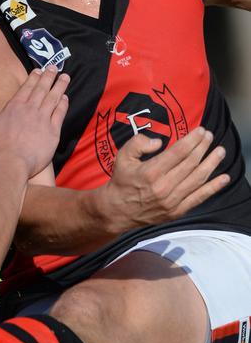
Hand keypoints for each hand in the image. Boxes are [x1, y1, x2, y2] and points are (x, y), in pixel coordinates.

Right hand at [0, 66, 68, 177]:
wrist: (10, 164)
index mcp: (14, 108)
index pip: (26, 88)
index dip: (33, 78)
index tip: (39, 70)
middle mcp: (30, 110)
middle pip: (41, 90)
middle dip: (48, 77)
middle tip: (54, 67)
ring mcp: (42, 120)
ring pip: (53, 99)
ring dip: (59, 86)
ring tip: (65, 77)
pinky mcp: (52, 132)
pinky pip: (59, 114)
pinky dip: (63, 105)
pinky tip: (66, 98)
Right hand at [101, 127, 228, 231]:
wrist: (118, 210)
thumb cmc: (122, 180)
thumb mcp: (122, 156)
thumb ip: (139, 143)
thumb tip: (159, 142)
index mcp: (150, 172)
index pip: (178, 152)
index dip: (192, 140)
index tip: (201, 130)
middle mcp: (163, 187)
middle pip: (190, 163)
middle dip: (203, 147)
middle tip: (210, 136)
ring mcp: (171, 201)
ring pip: (198, 179)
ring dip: (212, 164)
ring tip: (220, 151)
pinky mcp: (176, 211)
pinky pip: (199, 198)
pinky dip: (213, 188)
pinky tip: (224, 178)